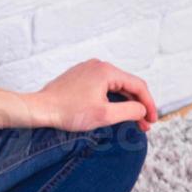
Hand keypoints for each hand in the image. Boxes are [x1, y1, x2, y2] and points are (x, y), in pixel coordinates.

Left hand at [28, 59, 157, 132]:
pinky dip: (111, 99)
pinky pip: (102, 87)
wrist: (39, 109)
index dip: (149, 104)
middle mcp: (98, 65)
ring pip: (115, 86)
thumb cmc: (68, 112)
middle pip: (127, 85)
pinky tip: (115, 112)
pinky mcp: (79, 77)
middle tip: (144, 126)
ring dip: (125, 103)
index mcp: (106, 70)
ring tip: (132, 121)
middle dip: (137, 106)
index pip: (138, 85)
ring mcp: (87, 70)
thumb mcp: (104, 115)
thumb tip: (143, 109)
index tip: (153, 121)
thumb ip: (129, 111)